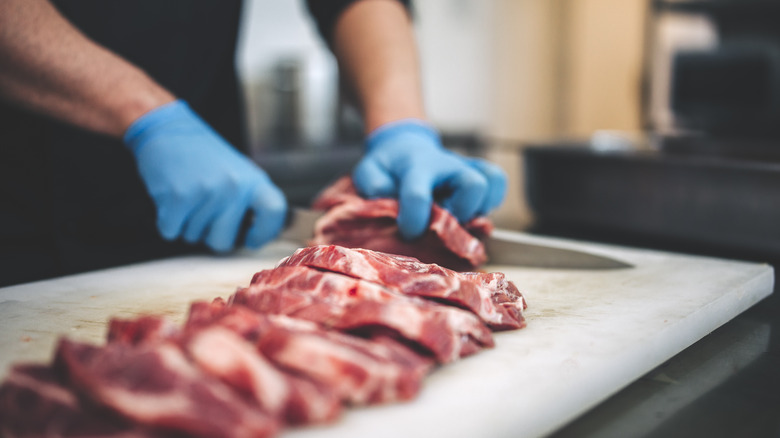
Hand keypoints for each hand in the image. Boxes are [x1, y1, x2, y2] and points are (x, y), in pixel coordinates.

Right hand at [123, 100, 286, 251]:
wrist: (169, 131)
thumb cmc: (205, 157)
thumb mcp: (239, 172)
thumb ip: (250, 201)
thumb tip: (261, 233)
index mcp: (253, 180)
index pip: (275, 212)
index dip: (264, 233)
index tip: (250, 239)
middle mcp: (234, 187)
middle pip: (224, 242)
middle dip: (210, 236)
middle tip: (204, 212)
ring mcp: (207, 192)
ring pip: (194, 237)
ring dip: (188, 224)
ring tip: (188, 196)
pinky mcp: (178, 197)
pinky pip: (172, 232)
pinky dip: (168, 222)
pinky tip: (172, 199)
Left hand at [352, 119, 505, 239]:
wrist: (404, 146)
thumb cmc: (388, 166)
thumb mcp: (369, 171)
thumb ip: (373, 186)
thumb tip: (389, 200)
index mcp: (416, 167)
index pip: (418, 194)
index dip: (414, 220)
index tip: (409, 232)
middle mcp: (447, 166)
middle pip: (473, 185)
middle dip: (461, 213)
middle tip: (444, 224)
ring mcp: (465, 168)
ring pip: (491, 183)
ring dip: (480, 208)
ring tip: (460, 218)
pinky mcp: (478, 173)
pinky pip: (498, 182)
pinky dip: (492, 200)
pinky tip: (473, 211)